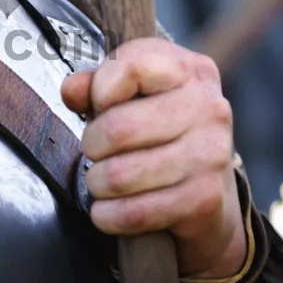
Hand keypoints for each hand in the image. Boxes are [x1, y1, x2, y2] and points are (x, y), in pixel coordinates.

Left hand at [61, 38, 245, 277]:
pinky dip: (108, 216)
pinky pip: (134, 213)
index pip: (131, 66)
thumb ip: (96, 85)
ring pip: (120, 175)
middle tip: (96, 152)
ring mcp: (211, 154)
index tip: (100, 106)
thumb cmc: (160, 135)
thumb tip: (72, 90)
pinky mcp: (205, 199)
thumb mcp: (132, 97)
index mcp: (190, 71)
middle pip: (117, 128)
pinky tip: (109, 210)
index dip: (100, 90)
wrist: (210, 195)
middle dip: (92, 145)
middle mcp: (209, 107)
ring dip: (97, 183)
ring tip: (103, 180)